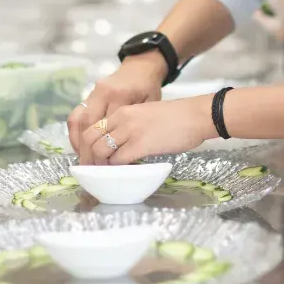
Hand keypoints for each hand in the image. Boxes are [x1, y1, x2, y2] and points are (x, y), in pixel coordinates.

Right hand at [67, 52, 165, 160]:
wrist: (141, 65)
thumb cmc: (148, 86)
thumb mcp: (149, 104)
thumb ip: (135, 125)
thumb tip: (124, 152)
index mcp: (120, 95)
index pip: (106, 126)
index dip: (104, 147)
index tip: (105, 164)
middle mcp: (102, 92)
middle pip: (87, 124)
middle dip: (86, 147)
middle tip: (89, 166)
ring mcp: (93, 92)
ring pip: (77, 119)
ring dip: (77, 141)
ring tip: (83, 158)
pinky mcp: (89, 94)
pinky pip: (76, 114)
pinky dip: (75, 132)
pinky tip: (80, 145)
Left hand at [81, 96, 213, 164]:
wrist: (196, 116)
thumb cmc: (176, 117)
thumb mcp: (145, 115)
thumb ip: (129, 126)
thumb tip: (118, 145)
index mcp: (122, 111)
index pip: (91, 127)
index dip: (87, 146)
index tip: (92, 158)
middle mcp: (121, 119)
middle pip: (89, 140)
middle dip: (89, 157)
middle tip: (97, 169)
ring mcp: (130, 131)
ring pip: (100, 151)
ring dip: (101, 165)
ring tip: (110, 172)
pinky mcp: (141, 145)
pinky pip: (118, 160)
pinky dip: (117, 169)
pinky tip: (125, 171)